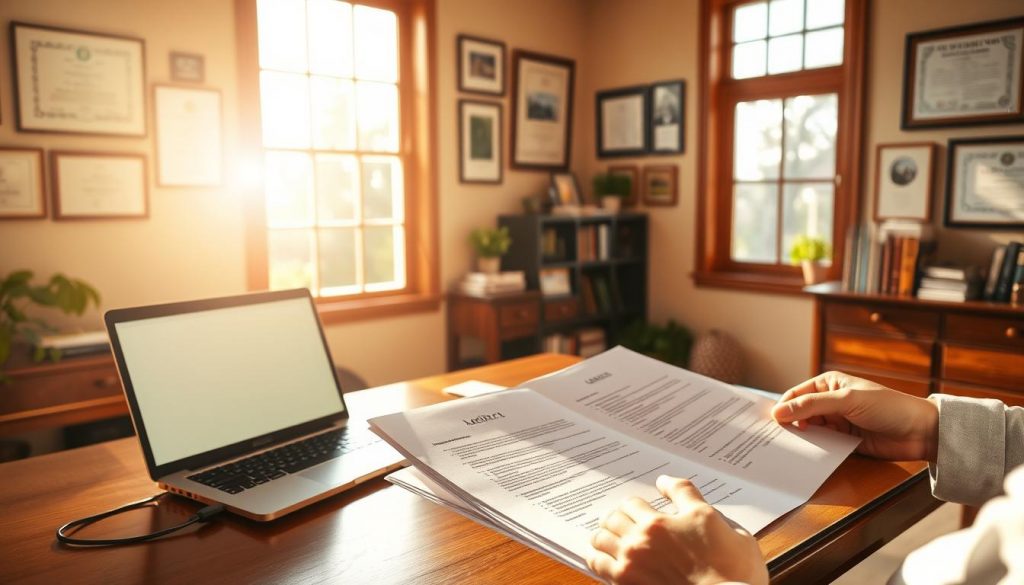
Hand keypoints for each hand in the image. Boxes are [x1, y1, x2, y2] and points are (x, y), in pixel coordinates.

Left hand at [587, 475, 767, 584]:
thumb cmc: (729, 565)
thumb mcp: (713, 518)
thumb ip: (687, 495)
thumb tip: (666, 482)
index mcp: (660, 522)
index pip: (631, 503)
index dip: (635, 505)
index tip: (639, 511)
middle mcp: (640, 540)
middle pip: (612, 518)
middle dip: (618, 519)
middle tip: (624, 524)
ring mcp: (631, 563)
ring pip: (600, 539)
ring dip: (604, 536)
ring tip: (611, 540)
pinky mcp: (627, 583)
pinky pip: (598, 565)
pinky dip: (597, 558)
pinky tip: (604, 559)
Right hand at [771, 371, 938, 461]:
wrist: (921, 431)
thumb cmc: (887, 406)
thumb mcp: (846, 401)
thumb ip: (811, 407)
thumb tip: (778, 411)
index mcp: (829, 384)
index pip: (796, 395)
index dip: (782, 407)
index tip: (769, 423)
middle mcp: (830, 402)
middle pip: (800, 414)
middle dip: (788, 425)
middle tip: (771, 439)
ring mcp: (838, 423)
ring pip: (810, 431)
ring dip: (801, 439)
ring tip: (784, 450)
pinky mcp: (845, 442)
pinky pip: (823, 446)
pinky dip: (814, 451)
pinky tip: (804, 457)